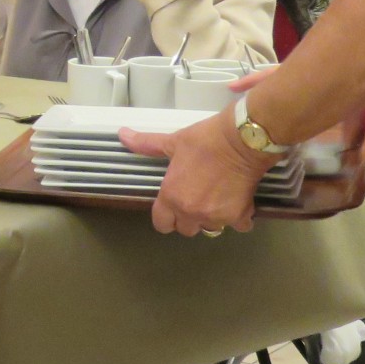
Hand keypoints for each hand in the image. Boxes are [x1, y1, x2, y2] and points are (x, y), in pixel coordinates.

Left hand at [119, 109, 271, 235]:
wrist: (242, 140)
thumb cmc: (205, 140)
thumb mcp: (173, 142)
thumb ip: (147, 144)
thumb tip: (122, 134)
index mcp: (172, 197)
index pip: (162, 224)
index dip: (166, 218)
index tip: (172, 208)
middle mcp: (191, 212)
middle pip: (186, 229)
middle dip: (189, 218)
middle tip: (196, 200)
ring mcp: (216, 216)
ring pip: (211, 228)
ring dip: (213, 218)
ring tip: (217, 199)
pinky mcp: (239, 215)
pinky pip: (239, 226)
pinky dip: (239, 218)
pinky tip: (239, 203)